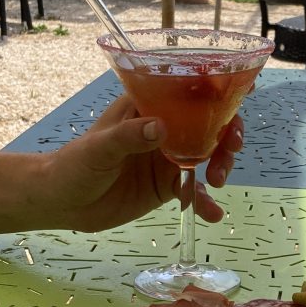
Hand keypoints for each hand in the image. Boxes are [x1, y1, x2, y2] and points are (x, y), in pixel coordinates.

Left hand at [41, 95, 243, 232]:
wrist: (63, 203)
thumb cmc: (74, 164)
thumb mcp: (99, 148)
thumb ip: (129, 136)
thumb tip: (160, 128)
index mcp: (148, 108)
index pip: (187, 93)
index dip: (217, 93)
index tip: (242, 96)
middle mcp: (164, 130)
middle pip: (208, 124)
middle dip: (227, 133)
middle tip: (231, 150)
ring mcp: (168, 158)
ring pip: (208, 155)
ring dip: (221, 165)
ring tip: (218, 181)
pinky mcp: (168, 186)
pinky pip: (194, 190)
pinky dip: (205, 201)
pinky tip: (212, 214)